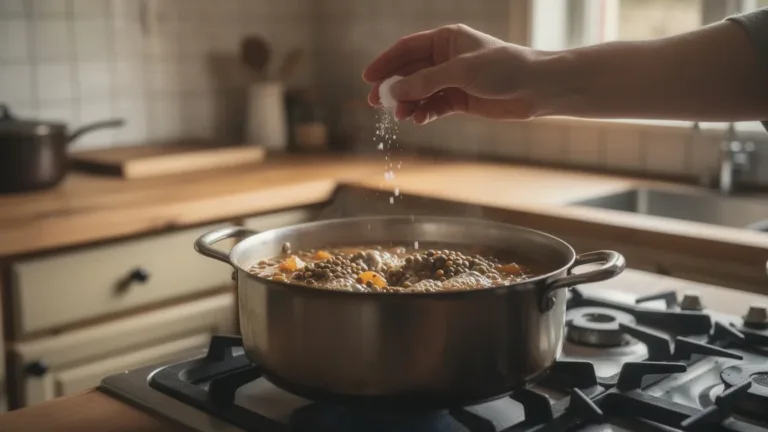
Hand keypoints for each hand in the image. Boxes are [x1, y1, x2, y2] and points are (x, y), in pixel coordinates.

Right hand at [362, 24, 539, 123]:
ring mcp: (452, 80)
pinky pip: (434, 106)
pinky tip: (417, 120)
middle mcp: (446, 58)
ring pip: (420, 92)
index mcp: (446, 39)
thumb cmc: (503, 69)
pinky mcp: (460, 100)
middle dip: (392, 87)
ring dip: (407, 103)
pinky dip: (424, 113)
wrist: (535, 89)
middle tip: (374, 103)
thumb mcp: (460, 72)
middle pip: (409, 72)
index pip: (406, 49)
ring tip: (400, 115)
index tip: (367, 78)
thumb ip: (425, 82)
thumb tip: (394, 91)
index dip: (385, 62)